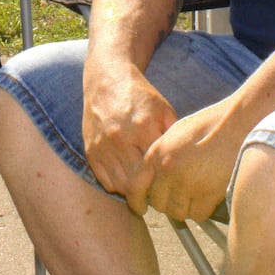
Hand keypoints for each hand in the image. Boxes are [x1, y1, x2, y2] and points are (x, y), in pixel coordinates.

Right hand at [81, 62, 177, 214]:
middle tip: (158, 194)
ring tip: (144, 187)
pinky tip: (128, 177)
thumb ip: (173, 137)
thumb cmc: (140, 97)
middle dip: (150, 192)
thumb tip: (184, 164)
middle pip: (138, 183)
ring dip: (134, 191)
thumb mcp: (164, 110)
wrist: (107, 81)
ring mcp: (103, 147)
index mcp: (143, 128)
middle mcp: (120, 139)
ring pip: (121, 186)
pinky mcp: (91, 151)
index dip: (165, 182)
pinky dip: (117, 184)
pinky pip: (105, 181)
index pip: (157, 170)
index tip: (171, 186)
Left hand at [142, 100, 248, 221]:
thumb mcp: (175, 134)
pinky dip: (202, 210)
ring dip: (185, 208)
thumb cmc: (208, 125)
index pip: (136, 187)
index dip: (137, 201)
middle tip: (179, 196)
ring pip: (178, 213)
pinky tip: (207, 198)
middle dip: (167, 203)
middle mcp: (168, 170)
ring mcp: (187, 183)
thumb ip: (161, 155)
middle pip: (158, 204)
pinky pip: (198, 214)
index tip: (141, 207)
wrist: (236, 123)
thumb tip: (156, 177)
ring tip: (195, 196)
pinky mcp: (207, 193)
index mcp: (156, 153)